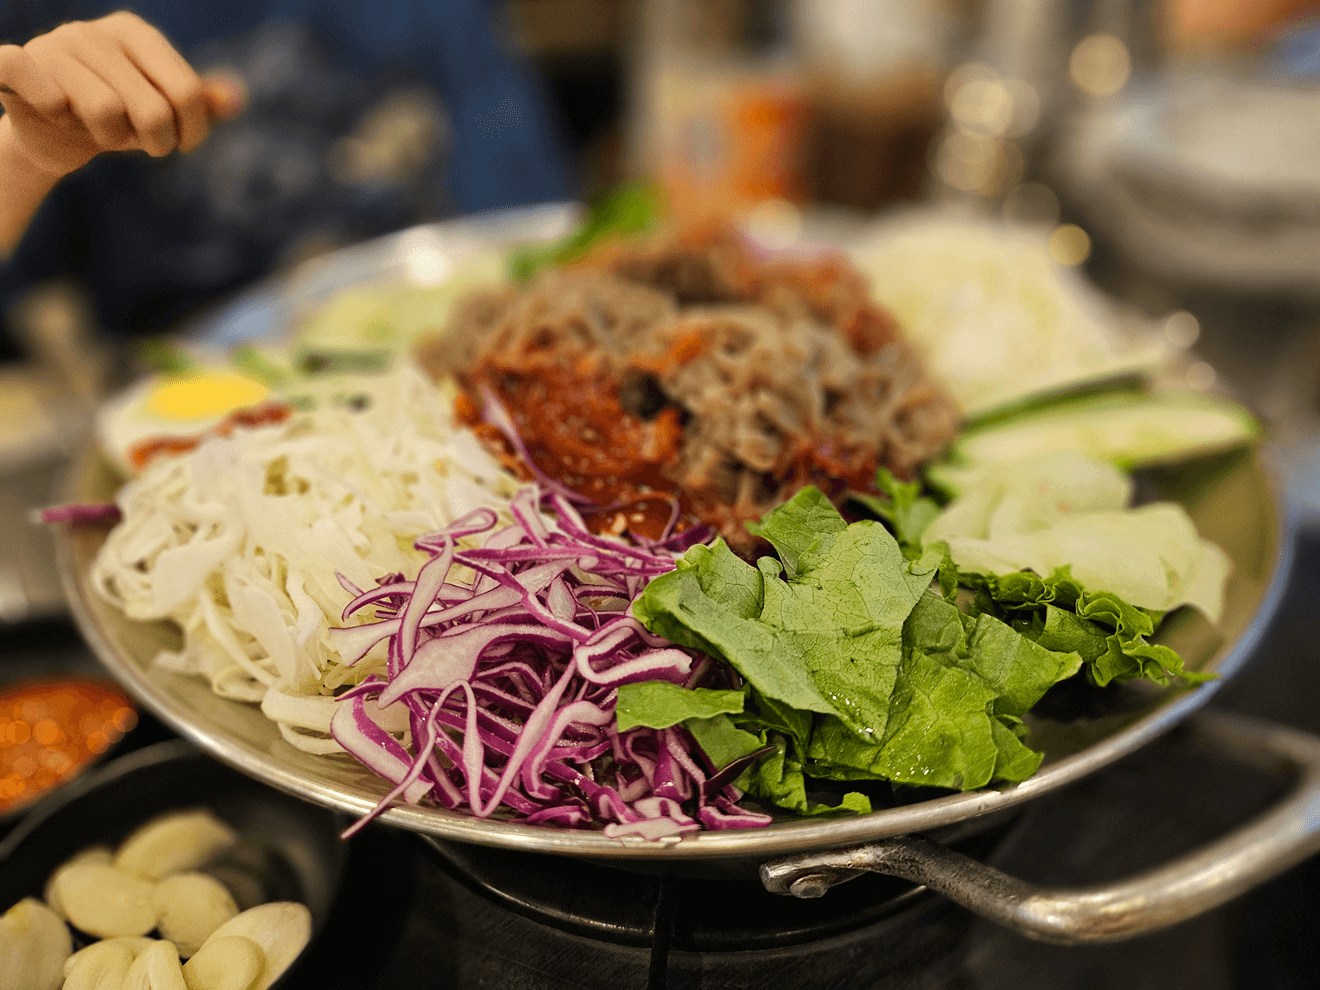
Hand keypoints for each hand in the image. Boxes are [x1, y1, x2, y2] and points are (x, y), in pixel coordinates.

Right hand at [0, 11, 242, 178]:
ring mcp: (52, 46)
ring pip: (105, 112)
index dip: (193, 131)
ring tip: (100, 130)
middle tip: (144, 144)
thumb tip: (236, 100)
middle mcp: (92, 31)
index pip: (187, 91)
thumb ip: (201, 105)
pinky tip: (56, 113)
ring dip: (109, 138)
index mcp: (134, 32)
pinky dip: (57, 113)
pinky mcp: (17, 66)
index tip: (184, 144)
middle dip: (155, 142)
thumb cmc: (119, 118)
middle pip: (151, 108)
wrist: (54, 134)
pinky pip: (44, 92)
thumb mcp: (165, 110)